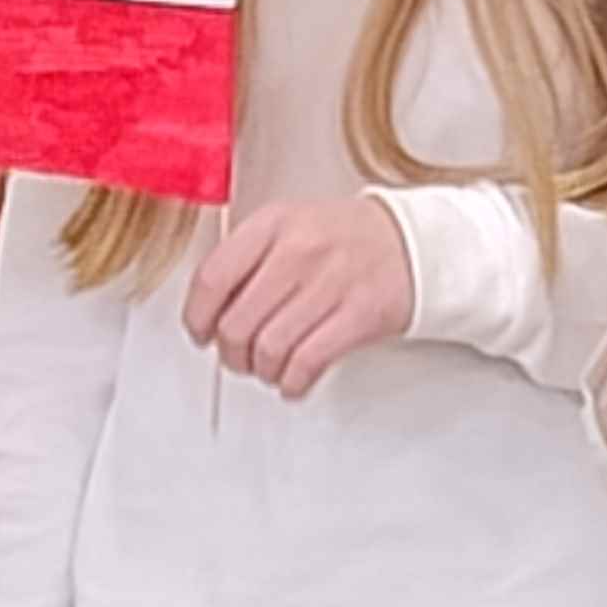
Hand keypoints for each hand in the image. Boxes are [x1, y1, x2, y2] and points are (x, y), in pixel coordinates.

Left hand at [183, 198, 414, 397]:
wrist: (409, 243)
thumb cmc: (342, 239)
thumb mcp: (289, 226)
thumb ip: (247, 259)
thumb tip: (207, 311)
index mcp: (274, 223)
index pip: (212, 278)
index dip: (197, 317)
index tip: (201, 333)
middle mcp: (299, 250)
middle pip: (237, 323)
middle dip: (231, 354)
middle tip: (238, 357)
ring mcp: (330, 283)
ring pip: (268, 349)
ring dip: (262, 371)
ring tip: (268, 367)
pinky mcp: (358, 315)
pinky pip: (306, 363)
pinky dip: (292, 382)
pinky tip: (292, 379)